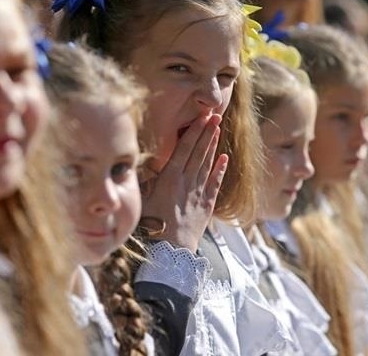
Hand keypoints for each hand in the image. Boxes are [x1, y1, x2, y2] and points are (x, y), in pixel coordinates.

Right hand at [140, 114, 227, 252]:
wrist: (170, 252)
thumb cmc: (150, 227)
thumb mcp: (143, 200)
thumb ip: (147, 180)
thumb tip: (147, 163)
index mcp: (169, 179)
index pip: (184, 149)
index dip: (194, 132)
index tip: (202, 117)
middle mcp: (186, 183)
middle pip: (198, 152)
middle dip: (206, 132)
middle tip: (214, 115)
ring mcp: (198, 194)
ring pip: (207, 164)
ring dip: (212, 145)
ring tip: (217, 129)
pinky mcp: (206, 206)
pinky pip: (215, 184)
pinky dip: (220, 170)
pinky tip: (224, 157)